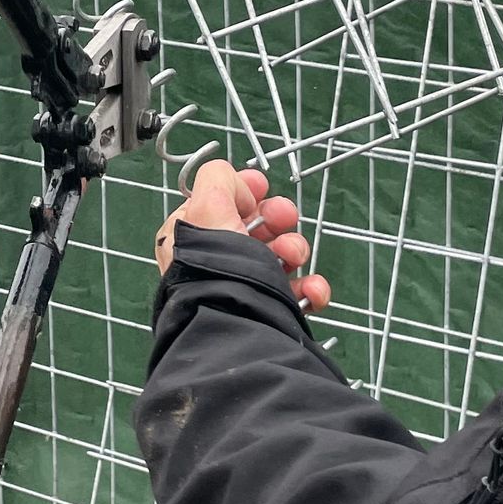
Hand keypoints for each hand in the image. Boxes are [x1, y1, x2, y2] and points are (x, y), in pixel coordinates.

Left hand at [155, 160, 331, 310]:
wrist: (235, 325)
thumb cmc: (216, 269)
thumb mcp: (208, 205)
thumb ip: (218, 178)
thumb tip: (240, 186)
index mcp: (191, 236)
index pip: (218, 204)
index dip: (243, 192)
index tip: (261, 187)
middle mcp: (214, 262)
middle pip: (254, 227)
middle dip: (276, 218)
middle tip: (284, 217)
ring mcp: (244, 285)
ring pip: (280, 256)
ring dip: (295, 248)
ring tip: (293, 256)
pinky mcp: (270, 309)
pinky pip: (299, 292)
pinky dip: (311, 287)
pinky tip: (312, 289)